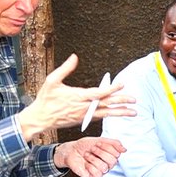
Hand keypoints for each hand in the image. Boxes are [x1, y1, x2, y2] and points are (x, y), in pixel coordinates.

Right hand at [17, 54, 135, 139]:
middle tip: (134, 100)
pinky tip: (118, 113)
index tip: (122, 84)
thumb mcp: (52, 81)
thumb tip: (74, 57)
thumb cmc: (45, 100)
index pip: (99, 93)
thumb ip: (65, 68)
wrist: (40, 119)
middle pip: (106, 104)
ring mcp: (84, 115)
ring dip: (120, 112)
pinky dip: (110, 114)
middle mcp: (83, 107)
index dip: (112, 89)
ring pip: (106, 113)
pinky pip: (100, 116)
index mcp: (78, 96)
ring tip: (133, 112)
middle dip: (121, 102)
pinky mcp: (82, 119)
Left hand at [55, 137, 126, 176]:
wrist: (71, 151)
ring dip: (93, 158)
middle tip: (93, 149)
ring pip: (104, 167)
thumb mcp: (100, 140)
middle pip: (113, 161)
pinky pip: (97, 173)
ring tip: (87, 155)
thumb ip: (114, 143)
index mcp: (110, 155)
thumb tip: (124, 149)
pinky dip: (89, 166)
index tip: (98, 143)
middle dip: (100, 152)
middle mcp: (107, 164)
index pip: (117, 154)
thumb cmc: (84, 146)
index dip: (107, 147)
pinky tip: (86, 163)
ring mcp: (101, 171)